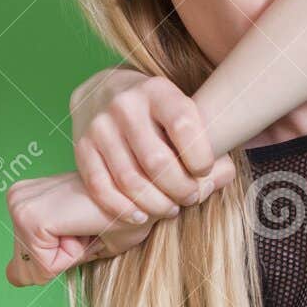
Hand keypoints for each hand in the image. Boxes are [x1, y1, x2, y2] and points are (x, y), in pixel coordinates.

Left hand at [6, 171, 147, 285]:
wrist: (147, 189)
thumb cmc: (125, 211)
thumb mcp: (79, 239)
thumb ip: (45, 257)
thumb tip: (10, 278)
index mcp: (25, 198)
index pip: (24, 262)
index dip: (63, 258)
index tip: (84, 228)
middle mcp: (16, 197)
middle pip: (26, 268)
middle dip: (64, 258)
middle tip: (89, 227)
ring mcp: (18, 205)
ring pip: (37, 269)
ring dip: (70, 255)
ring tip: (89, 225)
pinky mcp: (28, 217)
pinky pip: (44, 266)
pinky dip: (71, 256)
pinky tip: (86, 226)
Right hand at [73, 75, 231, 220]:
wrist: (104, 91)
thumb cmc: (156, 111)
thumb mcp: (180, 109)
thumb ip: (202, 139)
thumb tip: (225, 174)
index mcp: (157, 90)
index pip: (184, 126)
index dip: (199, 157)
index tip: (204, 171)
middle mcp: (125, 105)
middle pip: (157, 161)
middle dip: (180, 188)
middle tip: (191, 197)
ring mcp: (100, 126)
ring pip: (131, 180)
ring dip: (155, 203)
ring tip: (170, 208)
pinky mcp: (81, 147)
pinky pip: (101, 187)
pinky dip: (122, 208)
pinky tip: (141, 216)